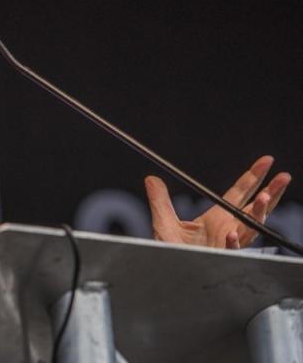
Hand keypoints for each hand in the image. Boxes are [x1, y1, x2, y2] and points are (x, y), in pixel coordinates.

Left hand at [145, 156, 290, 249]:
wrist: (167, 274)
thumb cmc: (170, 251)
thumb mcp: (164, 222)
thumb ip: (160, 201)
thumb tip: (151, 179)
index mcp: (217, 218)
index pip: (239, 193)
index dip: (253, 177)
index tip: (267, 161)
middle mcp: (227, 229)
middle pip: (254, 209)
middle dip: (271, 192)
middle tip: (283, 177)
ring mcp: (227, 245)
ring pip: (249, 229)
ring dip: (258, 213)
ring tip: (264, 197)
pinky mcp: (220, 259)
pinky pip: (230, 251)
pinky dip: (232, 243)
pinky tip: (231, 234)